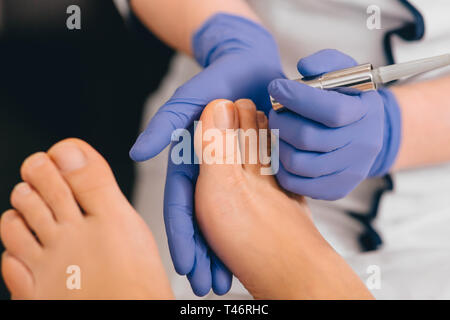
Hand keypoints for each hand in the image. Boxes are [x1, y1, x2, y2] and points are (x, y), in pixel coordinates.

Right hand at [131, 13, 283, 295]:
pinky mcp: (259, 167)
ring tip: (230, 279)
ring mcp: (235, 171)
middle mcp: (211, 171)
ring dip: (227, 249)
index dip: (183, 235)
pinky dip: (255, 227)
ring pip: (229, 218)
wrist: (250, 66)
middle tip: (210, 285)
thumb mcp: (190, 100)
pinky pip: (257, 202)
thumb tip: (137, 152)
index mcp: (190, 161)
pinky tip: (259, 250)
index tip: (186, 266)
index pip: (181, 205)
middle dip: (205, 254)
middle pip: (205, 220)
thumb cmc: (218, 80)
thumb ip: (165, 124)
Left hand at [268, 49, 400, 199]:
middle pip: (309, 138)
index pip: (331, 109)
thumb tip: (305, 66)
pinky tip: (282, 149)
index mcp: (367, 112)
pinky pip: (297, 183)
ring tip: (277, 131)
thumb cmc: (349, 99)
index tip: (276, 87)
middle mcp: (363, 144)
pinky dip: (281, 167)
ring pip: (298, 163)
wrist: (368, 133)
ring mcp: (351, 170)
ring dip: (278, 144)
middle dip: (281, 121)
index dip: (297, 97)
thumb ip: (327, 63)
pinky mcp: (336, 189)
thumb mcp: (346, 73)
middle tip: (273, 111)